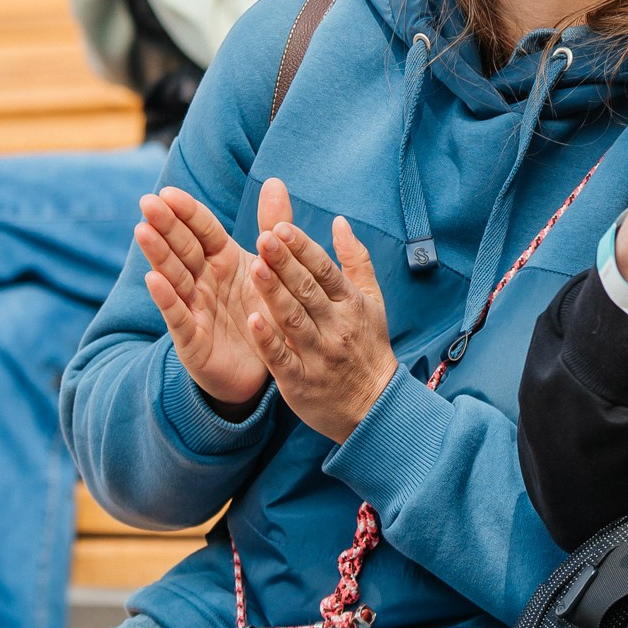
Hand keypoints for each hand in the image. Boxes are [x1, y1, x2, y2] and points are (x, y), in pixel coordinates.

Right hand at [137, 185, 268, 410]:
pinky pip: (179, 316)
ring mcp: (195, 307)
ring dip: (158, 255)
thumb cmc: (264, 312)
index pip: (202, 230)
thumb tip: (273, 180)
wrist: (265, 369)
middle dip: (165, 225)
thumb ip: (274, 226)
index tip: (167, 192)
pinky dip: (167, 299)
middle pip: (182, 248)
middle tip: (147, 202)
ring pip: (174, 276)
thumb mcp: (273, 268)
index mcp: (223, 260)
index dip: (186, 212)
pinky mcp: (192, 339)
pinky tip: (154, 280)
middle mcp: (204, 280)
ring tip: (143, 231)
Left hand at [243, 181, 400, 443]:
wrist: (375, 406)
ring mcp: (319, 356)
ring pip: (294, 320)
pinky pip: (282, 359)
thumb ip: (355, 260)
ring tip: (255, 268)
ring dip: (274, 294)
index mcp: (351, 304)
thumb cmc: (368, 346)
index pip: (325, 271)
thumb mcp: (372, 301)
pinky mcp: (301, 382)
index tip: (282, 227)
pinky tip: (252, 321)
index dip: (303, 248)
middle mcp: (336, 327)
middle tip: (263, 237)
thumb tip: (339, 221)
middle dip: (285, 263)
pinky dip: (268, 341)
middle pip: (307, 291)